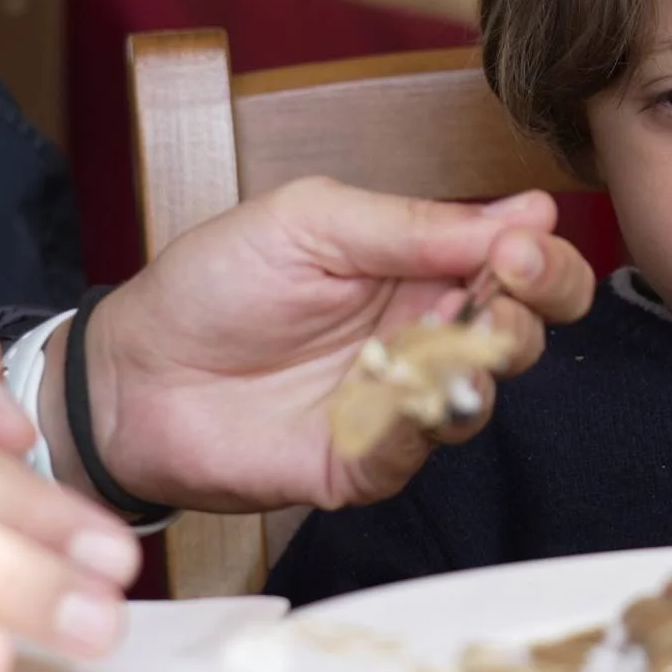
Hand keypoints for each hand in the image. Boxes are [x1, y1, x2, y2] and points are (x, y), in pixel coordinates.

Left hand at [43, 178, 595, 512]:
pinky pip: (416, 450)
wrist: (130, 367)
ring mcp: (396, 401)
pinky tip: (412, 391)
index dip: (541, 257)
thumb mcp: (314, 220)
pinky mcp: (362, 461)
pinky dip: (424, 421)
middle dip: (533, 303)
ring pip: (482, 392)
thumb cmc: (214, 281)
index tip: (521, 246)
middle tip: (506, 280)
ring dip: (484, 359)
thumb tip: (527, 211)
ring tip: (453, 334)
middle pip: (523, 329)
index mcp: (423, 267)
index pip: (520, 265)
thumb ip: (416, 224)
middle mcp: (424, 335)